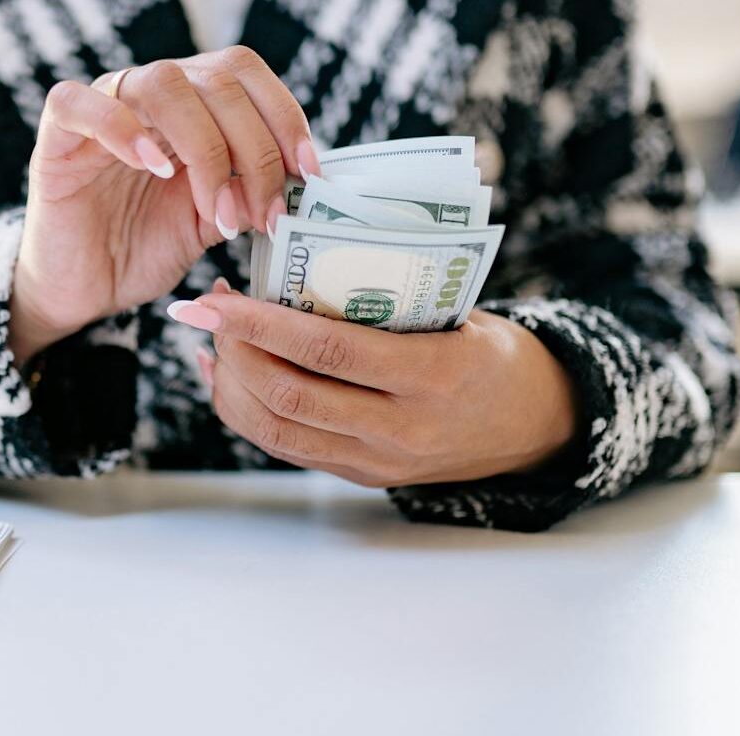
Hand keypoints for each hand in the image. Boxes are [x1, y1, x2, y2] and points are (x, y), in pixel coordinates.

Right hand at [9, 47, 320, 362]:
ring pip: (163, 83)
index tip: (308, 173)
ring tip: (215, 211)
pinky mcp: (56, 137)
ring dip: (206, 148)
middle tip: (264, 213)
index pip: (244, 75)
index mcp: (192, 105)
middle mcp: (151, 95)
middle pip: (216, 80)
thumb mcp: (211, 223)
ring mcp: (103, 108)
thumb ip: (247, 194)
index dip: (283, 115)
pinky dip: (121, 128)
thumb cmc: (144, 248)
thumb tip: (297, 183)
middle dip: (255, 149)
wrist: (83, 288)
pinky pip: (78, 103)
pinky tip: (154, 168)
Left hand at [168, 283, 578, 487]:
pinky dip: (245, 412)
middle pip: (290, 397)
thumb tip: (300, 257)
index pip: (328, 351)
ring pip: (276, 431)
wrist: (533, 425)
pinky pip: (286, 447)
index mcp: (431, 376)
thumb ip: (388, 298)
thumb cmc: (488, 351)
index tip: (217, 298)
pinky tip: (225, 376)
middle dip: (233, 351)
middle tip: (207, 310)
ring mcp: (377, 460)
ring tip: (212, 340)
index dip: (262, 325)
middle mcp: (400, 429)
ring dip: (231, 384)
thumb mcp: (456, 314)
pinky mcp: (360, 475)